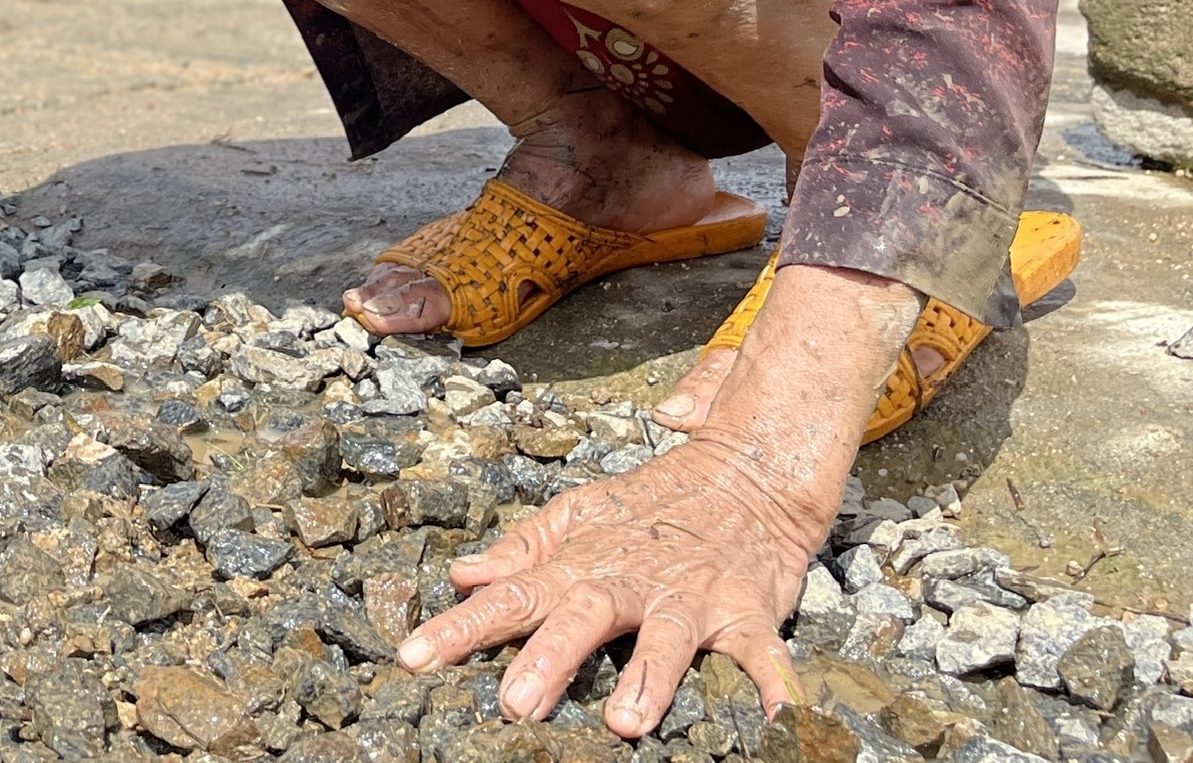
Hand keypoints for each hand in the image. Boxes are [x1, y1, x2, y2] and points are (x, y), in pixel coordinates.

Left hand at [396, 262, 919, 730]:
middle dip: (549, 657)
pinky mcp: (749, 611)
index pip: (513, 595)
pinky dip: (776, 686)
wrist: (746, 471)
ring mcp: (692, 595)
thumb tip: (461, 575)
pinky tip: (778, 720)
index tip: (414, 658)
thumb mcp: (580, 516)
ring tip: (625, 721)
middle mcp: (632, 579)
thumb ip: (522, 551)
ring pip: (668, 636)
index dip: (462, 627)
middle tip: (514, 703)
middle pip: (584, 614)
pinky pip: (764, 652)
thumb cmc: (652, 506)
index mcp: (584, 561)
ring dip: (648, 677)